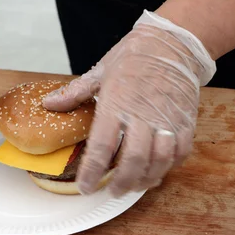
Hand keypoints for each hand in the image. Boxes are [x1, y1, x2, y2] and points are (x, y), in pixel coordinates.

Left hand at [43, 10, 215, 196]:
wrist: (172, 43)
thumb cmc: (133, 56)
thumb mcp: (100, 71)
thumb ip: (75, 93)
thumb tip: (48, 104)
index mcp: (116, 103)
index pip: (101, 146)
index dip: (92, 172)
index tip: (86, 187)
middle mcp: (142, 114)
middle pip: (134, 159)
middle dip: (122, 182)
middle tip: (112, 191)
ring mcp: (166, 119)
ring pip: (159, 160)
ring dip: (147, 179)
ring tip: (134, 186)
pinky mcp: (185, 121)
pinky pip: (180, 152)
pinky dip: (169, 167)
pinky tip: (157, 171)